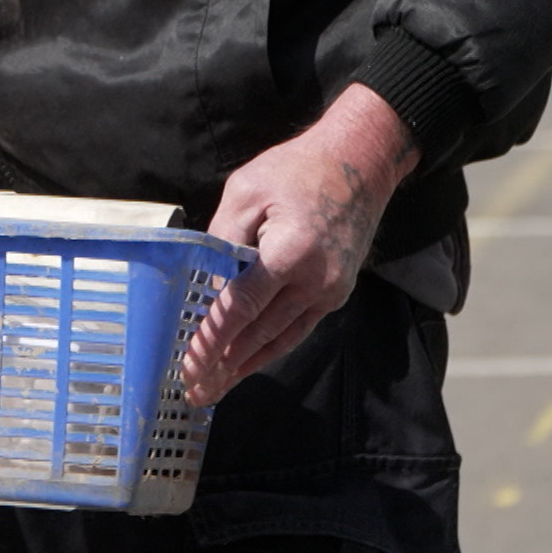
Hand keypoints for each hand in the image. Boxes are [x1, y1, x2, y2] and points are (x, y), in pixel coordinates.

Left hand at [182, 84, 418, 405]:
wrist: (361, 161)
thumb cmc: (297, 169)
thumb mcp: (245, 191)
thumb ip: (222, 238)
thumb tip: (206, 281)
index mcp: (290, 253)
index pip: (241, 308)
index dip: (213, 339)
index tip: (190, 365)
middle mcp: (315, 280)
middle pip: (259, 334)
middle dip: (223, 365)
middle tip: (195, 391)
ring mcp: (330, 289)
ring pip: (281, 339)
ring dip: (246, 366)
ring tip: (217, 389)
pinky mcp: (336, 291)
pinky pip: (298, 328)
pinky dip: (271, 349)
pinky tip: (249, 363)